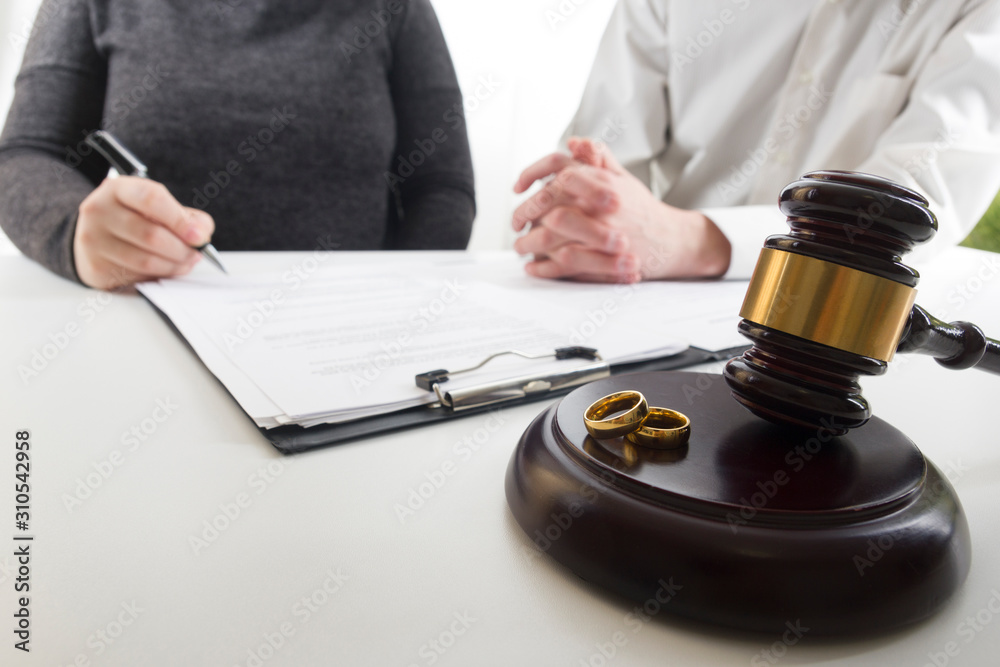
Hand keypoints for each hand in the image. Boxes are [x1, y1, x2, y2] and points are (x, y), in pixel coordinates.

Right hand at [73, 176, 215, 288]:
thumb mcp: (159, 206)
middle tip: (196, 253)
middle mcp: (99, 212)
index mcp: (117, 189)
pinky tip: (166, 269)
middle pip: (151, 235)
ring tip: (186, 261)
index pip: (151, 199)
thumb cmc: (134, 217)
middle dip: (182, 249)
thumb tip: (202, 234)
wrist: (96, 234)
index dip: (180, 220)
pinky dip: (159, 276)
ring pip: (146, 261)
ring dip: (174, 266)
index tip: (199, 237)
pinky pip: (137, 277)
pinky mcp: (96, 268)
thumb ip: (187, 217)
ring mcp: (93, 241)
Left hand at [512, 138, 730, 281]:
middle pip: (547, 202)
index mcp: (602, 180)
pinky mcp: (601, 260)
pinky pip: (561, 264)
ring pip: (549, 235)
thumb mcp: (623, 178)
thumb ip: (598, 159)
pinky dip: (542, 267)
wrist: (670, 241)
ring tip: (520, 246)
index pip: (557, 168)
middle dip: (523, 212)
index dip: (531, 174)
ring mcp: (600, 233)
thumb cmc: (643, 210)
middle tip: (515, 222)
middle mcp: (599, 204)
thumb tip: (573, 143)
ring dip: (527, 243)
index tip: (518, 187)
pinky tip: (533, 267)